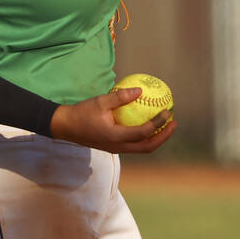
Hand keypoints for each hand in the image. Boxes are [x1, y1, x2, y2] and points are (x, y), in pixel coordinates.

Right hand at [49, 88, 175, 152]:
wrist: (65, 127)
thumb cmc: (82, 112)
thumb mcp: (100, 101)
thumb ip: (120, 97)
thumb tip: (140, 90)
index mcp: (115, 137)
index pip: (144, 133)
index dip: (158, 123)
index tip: (168, 112)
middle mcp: (118, 147)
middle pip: (148, 147)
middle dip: (164, 136)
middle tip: (174, 122)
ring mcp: (116, 149)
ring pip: (142, 148)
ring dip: (157, 138)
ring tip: (167, 125)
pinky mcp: (114, 146)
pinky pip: (135, 144)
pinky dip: (146, 137)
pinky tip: (151, 123)